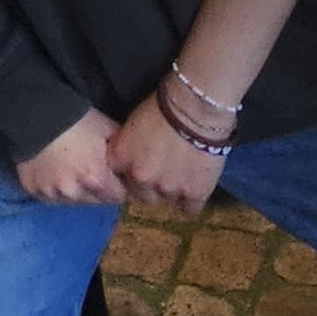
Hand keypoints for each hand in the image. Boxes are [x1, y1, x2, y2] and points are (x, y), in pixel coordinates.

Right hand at [14, 107, 123, 204]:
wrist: (36, 111)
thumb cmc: (76, 118)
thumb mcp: (108, 129)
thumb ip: (125, 152)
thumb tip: (136, 164)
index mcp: (96, 179)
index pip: (120, 197)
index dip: (120, 185)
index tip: (116, 174)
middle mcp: (74, 192)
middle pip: (97, 201)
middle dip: (100, 189)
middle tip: (94, 168)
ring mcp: (51, 193)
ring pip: (74, 201)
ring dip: (78, 190)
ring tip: (73, 168)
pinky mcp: (33, 190)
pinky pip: (51, 197)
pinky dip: (56, 188)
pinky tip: (55, 170)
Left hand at [110, 92, 228, 212]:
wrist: (197, 106)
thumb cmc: (163, 106)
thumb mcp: (131, 125)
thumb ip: (127, 149)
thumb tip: (131, 163)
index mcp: (120, 160)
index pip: (119, 181)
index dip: (133, 175)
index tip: (144, 167)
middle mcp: (140, 179)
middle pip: (143, 195)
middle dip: (153, 186)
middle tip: (166, 169)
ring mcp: (167, 189)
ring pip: (167, 201)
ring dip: (173, 190)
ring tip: (184, 171)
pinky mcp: (194, 193)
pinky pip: (190, 209)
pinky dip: (192, 199)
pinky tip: (196, 185)